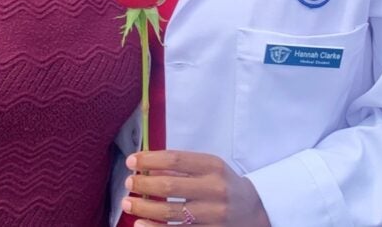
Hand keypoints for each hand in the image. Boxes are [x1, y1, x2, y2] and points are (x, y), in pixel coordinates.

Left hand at [121, 150, 270, 226]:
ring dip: (144, 208)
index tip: (131, 162)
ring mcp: (213, 216)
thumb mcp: (208, 168)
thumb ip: (181, 167)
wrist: (254, 212)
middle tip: (128, 184)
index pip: (175, 160)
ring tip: (127, 204)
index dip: (148, 160)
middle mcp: (214, 190)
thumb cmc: (223, 185)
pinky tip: (140, 225)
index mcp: (213, 167)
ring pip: (170, 213)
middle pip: (169, 187)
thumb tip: (145, 168)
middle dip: (143, 185)